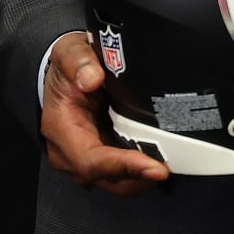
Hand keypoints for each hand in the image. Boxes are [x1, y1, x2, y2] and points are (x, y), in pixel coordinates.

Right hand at [40, 31, 170, 195]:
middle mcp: (70, 152)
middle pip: (107, 178)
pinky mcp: (101, 155)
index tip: (153, 167)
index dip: (122, 166)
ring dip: (142, 177)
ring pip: (116, 181)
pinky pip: (121, 172)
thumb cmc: (67, 67)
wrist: (64, 73)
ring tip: (171, 164)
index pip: (90, 160)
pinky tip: (162, 158)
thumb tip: (92, 78)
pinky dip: (141, 169)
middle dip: (139, 178)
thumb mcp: (69, 52)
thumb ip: (78, 61)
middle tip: (170, 168)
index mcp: (62, 129)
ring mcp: (85, 158)